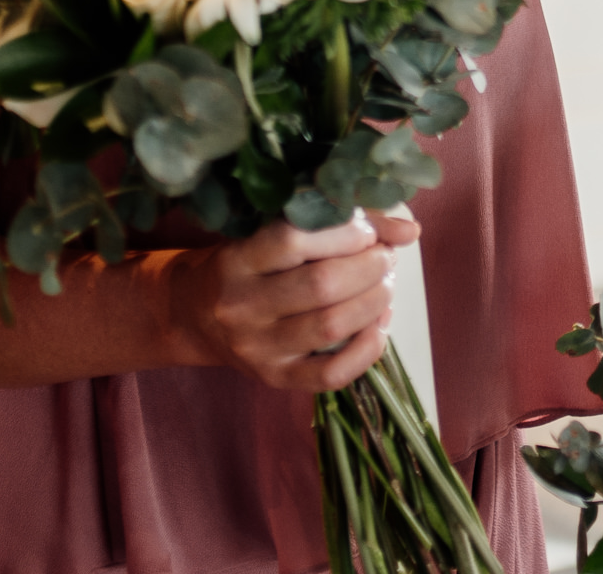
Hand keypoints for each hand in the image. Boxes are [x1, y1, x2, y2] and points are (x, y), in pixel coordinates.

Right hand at [166, 211, 405, 391]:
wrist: (191, 316)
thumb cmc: (244, 264)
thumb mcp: (270, 233)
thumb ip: (337, 223)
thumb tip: (410, 231)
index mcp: (237, 260)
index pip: (296, 239)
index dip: (346, 231)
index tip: (366, 231)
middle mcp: (241, 306)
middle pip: (322, 285)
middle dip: (370, 267)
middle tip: (384, 258)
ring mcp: (257, 348)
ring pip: (332, 326)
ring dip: (375, 301)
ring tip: (384, 285)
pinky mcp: (274, 379)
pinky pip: (332, 373)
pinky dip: (369, 348)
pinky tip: (379, 323)